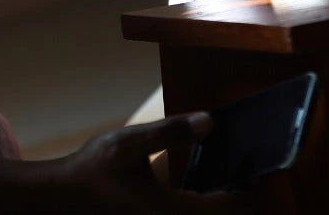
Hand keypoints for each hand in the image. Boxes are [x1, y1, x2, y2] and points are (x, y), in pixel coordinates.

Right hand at [54, 113, 244, 212]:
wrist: (62, 197)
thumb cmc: (93, 169)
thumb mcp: (129, 144)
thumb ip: (170, 132)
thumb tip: (211, 122)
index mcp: (169, 211)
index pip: (227, 207)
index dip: (250, 190)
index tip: (267, 168)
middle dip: (240, 195)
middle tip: (257, 169)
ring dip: (223, 201)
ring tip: (237, 173)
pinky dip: (206, 202)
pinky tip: (207, 181)